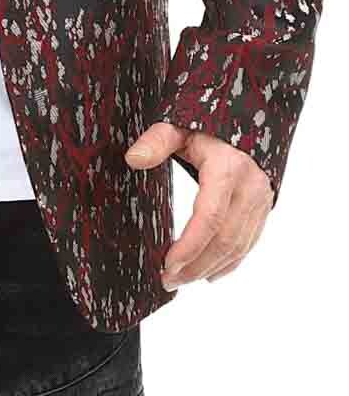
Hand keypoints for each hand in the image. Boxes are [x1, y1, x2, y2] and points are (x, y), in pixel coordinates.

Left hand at [124, 122, 274, 288]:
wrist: (249, 115)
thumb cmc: (208, 122)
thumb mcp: (179, 125)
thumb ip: (156, 141)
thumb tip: (133, 159)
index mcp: (227, 169)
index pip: (210, 217)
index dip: (190, 246)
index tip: (167, 265)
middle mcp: (249, 188)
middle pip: (224, 240)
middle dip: (195, 265)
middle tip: (168, 280)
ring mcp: (260, 200)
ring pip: (238, 246)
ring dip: (210, 268)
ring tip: (181, 280)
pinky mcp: (264, 207)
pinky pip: (249, 242)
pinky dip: (230, 263)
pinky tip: (210, 275)